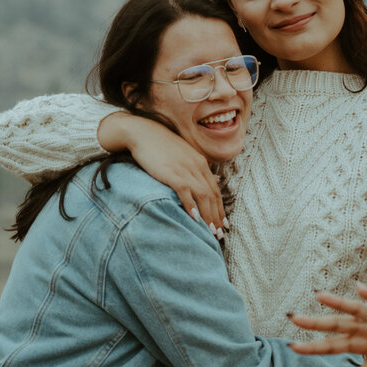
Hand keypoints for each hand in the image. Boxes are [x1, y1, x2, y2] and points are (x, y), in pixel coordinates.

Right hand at [98, 112, 225, 233]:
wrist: (142, 132)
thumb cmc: (161, 145)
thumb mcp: (184, 155)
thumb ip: (197, 168)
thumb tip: (214, 180)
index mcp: (200, 163)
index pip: (215, 190)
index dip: (220, 209)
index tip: (223, 224)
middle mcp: (196, 166)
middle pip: (212, 196)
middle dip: (216, 217)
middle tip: (219, 235)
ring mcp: (185, 169)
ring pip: (203, 196)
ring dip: (208, 216)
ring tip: (210, 232)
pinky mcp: (172, 172)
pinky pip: (185, 191)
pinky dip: (191, 206)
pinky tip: (194, 218)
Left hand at [287, 283, 366, 366]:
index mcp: (356, 342)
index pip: (330, 345)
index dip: (313, 347)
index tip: (292, 347)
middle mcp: (361, 327)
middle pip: (335, 324)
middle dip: (315, 323)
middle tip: (293, 318)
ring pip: (353, 309)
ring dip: (337, 303)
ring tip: (319, 295)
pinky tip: (359, 288)